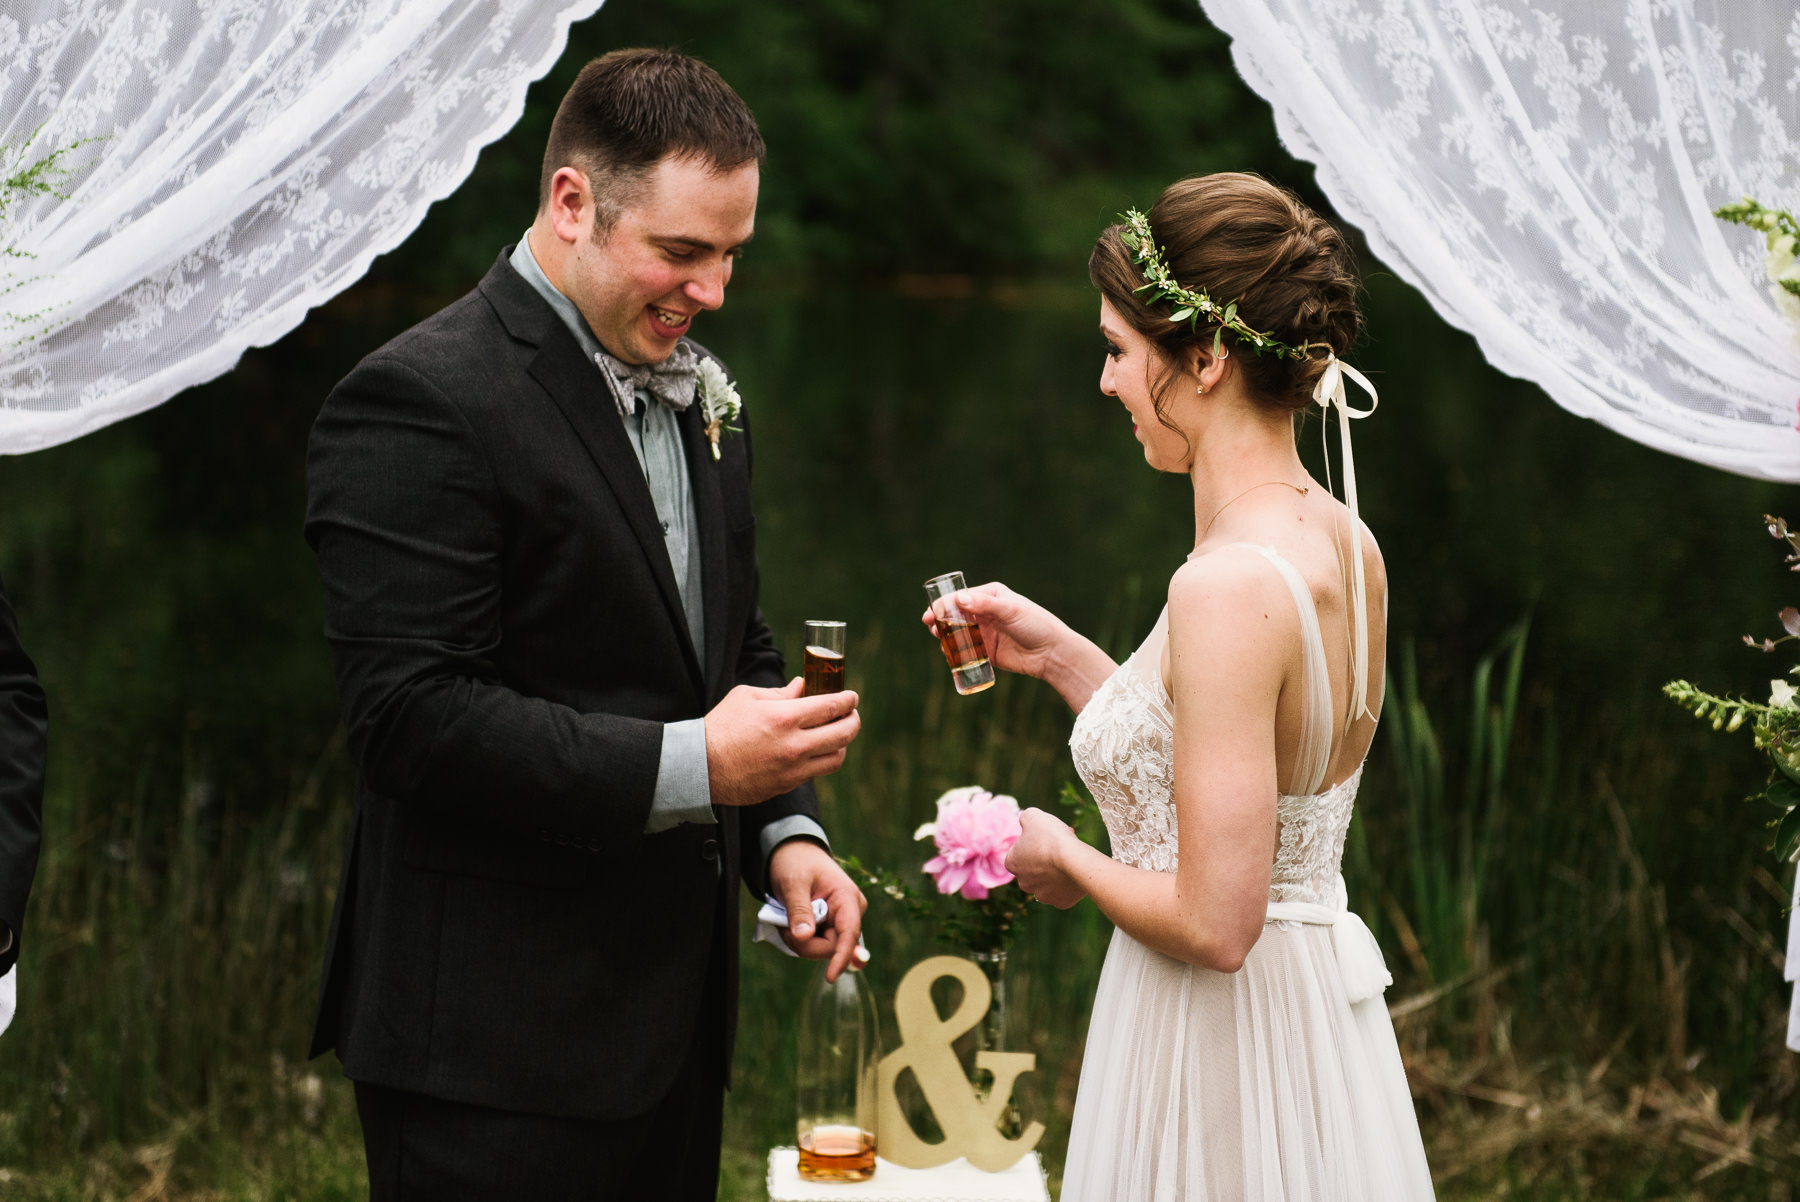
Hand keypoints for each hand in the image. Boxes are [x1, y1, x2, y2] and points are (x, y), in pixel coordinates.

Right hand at [706, 678, 860, 807]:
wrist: (700, 766)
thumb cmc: (721, 726)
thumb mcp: (747, 697)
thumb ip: (780, 692)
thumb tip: (802, 687)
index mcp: (784, 718)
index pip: (831, 707)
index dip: (847, 700)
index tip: (851, 696)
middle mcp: (793, 745)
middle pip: (843, 734)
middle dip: (853, 720)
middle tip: (852, 714)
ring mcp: (792, 769)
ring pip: (836, 758)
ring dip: (842, 744)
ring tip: (837, 733)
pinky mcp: (786, 785)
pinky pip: (816, 772)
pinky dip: (823, 758)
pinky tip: (817, 749)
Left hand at [770, 839, 867, 981]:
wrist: (792, 852)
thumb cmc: (795, 862)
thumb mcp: (793, 883)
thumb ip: (799, 910)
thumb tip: (804, 937)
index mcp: (847, 898)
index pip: (849, 933)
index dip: (841, 957)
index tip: (830, 977)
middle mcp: (850, 912)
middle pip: (831, 946)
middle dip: (805, 944)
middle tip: (783, 928)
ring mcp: (841, 921)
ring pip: (822, 949)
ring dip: (800, 942)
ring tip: (785, 921)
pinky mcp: (830, 927)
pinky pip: (817, 944)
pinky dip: (801, 940)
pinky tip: (792, 927)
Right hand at [919, 582, 1065, 680]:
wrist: (1052, 653)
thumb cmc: (1036, 625)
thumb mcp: (1011, 611)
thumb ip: (985, 605)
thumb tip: (959, 599)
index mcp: (991, 596)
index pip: (961, 597)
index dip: (943, 604)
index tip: (931, 614)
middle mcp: (985, 612)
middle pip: (955, 614)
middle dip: (940, 620)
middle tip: (931, 628)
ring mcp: (985, 632)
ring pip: (958, 632)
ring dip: (946, 636)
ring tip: (938, 640)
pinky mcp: (987, 651)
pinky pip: (966, 650)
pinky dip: (955, 651)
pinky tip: (948, 654)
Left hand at [1005, 807, 1085, 908]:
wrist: (1074, 860)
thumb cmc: (1051, 837)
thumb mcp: (1032, 816)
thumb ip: (1025, 818)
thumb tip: (1026, 821)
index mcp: (1012, 863)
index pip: (1019, 852)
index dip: (1033, 843)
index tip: (1046, 837)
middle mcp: (1023, 883)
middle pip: (1033, 869)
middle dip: (1044, 859)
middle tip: (1060, 847)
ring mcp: (1042, 895)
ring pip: (1048, 882)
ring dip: (1055, 873)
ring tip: (1070, 859)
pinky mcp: (1060, 903)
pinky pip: (1064, 892)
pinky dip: (1069, 884)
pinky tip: (1076, 873)